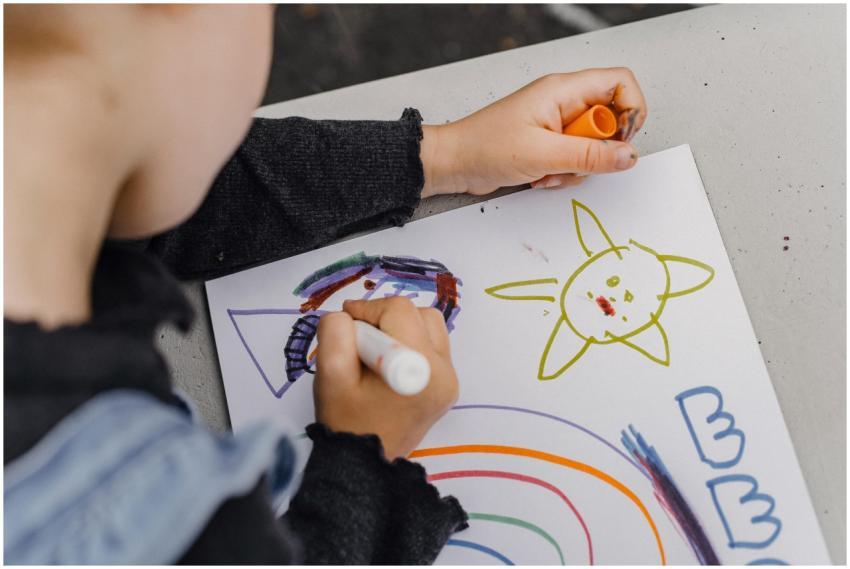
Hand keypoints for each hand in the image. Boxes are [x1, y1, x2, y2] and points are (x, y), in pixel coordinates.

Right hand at [313, 297, 458, 459]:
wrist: (365, 462)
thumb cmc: (346, 421)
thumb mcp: (330, 373)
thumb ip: (336, 332)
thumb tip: (350, 314)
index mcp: (419, 370)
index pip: (398, 310)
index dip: (367, 310)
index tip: (347, 325)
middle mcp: (444, 373)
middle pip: (419, 314)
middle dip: (385, 318)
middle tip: (361, 341)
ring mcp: (450, 380)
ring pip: (429, 326)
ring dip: (400, 328)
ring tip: (376, 353)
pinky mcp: (448, 384)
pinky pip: (432, 345)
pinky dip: (410, 343)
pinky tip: (390, 365)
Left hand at [420, 67, 647, 195]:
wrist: (453, 163)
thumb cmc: (485, 148)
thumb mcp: (543, 154)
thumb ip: (589, 156)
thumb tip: (628, 156)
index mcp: (563, 90)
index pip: (619, 82)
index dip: (631, 110)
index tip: (621, 141)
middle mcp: (563, 103)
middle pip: (609, 120)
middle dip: (597, 150)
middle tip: (574, 161)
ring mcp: (555, 124)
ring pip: (593, 146)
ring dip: (577, 168)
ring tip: (548, 172)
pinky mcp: (548, 144)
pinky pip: (574, 159)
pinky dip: (563, 174)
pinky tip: (539, 177)